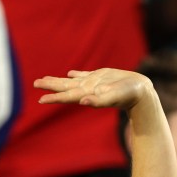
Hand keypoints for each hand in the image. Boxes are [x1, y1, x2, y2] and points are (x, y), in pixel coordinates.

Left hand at [34, 68, 152, 110]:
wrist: (141, 92)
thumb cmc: (128, 96)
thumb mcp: (113, 97)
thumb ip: (98, 101)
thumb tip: (83, 102)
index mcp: (86, 94)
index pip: (66, 96)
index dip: (53, 97)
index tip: (40, 99)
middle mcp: (86, 89)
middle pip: (64, 87)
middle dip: (49, 85)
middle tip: (35, 83)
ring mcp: (92, 83)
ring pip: (70, 81)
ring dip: (57, 80)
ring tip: (44, 79)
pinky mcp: (101, 77)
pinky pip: (84, 75)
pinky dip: (75, 75)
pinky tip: (69, 74)